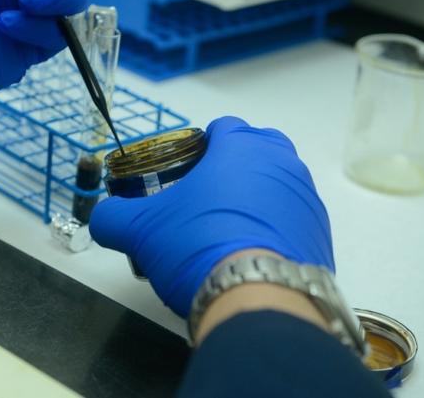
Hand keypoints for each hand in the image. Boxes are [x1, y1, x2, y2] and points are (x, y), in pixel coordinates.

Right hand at [89, 116, 333, 317]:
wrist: (257, 298)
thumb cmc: (198, 246)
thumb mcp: (141, 231)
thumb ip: (113, 218)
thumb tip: (102, 218)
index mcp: (241, 148)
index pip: (225, 127)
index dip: (204, 143)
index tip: (190, 167)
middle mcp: (282, 164)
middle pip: (260, 148)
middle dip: (237, 163)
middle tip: (211, 195)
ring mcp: (307, 199)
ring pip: (281, 183)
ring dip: (259, 196)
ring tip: (231, 228)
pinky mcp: (322, 234)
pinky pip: (296, 219)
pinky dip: (278, 227)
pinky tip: (255, 252)